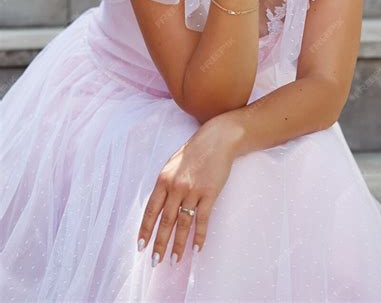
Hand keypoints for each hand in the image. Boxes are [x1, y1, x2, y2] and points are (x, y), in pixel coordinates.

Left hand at [136, 115, 239, 265]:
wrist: (217, 139)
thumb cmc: (195, 151)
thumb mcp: (173, 165)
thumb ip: (165, 184)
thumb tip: (159, 206)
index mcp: (163, 180)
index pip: (151, 210)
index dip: (145, 229)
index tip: (141, 246)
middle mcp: (176, 187)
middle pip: (165, 221)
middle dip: (159, 244)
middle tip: (155, 262)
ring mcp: (193, 191)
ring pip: (183, 224)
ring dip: (178, 244)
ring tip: (174, 260)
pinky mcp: (209, 194)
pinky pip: (202, 220)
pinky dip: (199, 236)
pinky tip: (196, 249)